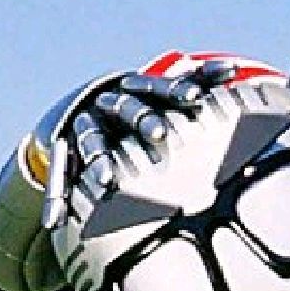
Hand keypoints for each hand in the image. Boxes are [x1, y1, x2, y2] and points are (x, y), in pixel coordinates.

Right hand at [42, 59, 235, 228]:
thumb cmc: (132, 107)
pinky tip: (55, 221)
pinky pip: (60, 174)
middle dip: (142, 120)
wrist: (76, 108)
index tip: (197, 96)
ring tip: (107, 180)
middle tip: (160, 134)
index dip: (176, 89)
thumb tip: (235, 69)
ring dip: (99, 159)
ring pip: (91, 141)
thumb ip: (194, 81)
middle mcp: (107, 103)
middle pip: (126, 108)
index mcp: (133, 90)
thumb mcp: (158, 93)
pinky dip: (57, 197)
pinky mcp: (62, 149)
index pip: (157, 86)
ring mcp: (83, 126)